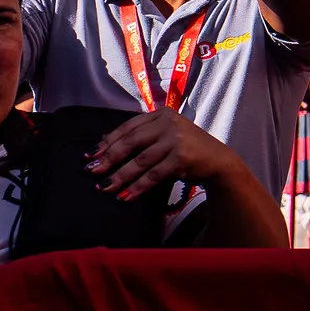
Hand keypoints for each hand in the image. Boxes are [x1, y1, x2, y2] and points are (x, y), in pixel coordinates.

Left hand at [88, 106, 244, 200]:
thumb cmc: (187, 148)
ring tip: (105, 187)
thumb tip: (104, 141)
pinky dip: (137, 187)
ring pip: (140, 161)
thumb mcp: (166, 135)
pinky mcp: (181, 157)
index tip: (91, 155)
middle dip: (109, 159)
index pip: (129, 127)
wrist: (218, 160)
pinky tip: (125, 196)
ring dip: (120, 176)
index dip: (108, 142)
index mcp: (162, 114)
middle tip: (92, 171)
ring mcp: (176, 139)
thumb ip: (142, 135)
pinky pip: (153, 175)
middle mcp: (169, 123)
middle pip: (131, 142)